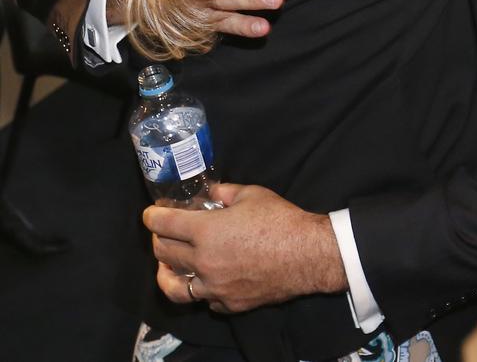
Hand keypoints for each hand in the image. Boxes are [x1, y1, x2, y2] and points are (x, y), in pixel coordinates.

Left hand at [143, 183, 346, 312]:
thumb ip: (223, 192)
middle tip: (162, 233)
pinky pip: (203, 298)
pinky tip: (204, 279)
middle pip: (164, 253)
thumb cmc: (279, 219)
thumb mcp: (250, 194)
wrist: (306, 255)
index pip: (165, 224)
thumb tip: (211, 192)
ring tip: (167, 266)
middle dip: (157, 240)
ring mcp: (214, 287)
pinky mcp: (228, 304)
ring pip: (174, 286)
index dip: (152, 217)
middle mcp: (203, 261)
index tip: (149, 214)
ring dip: (166, 272)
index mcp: (205, 231)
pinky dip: (199, 288)